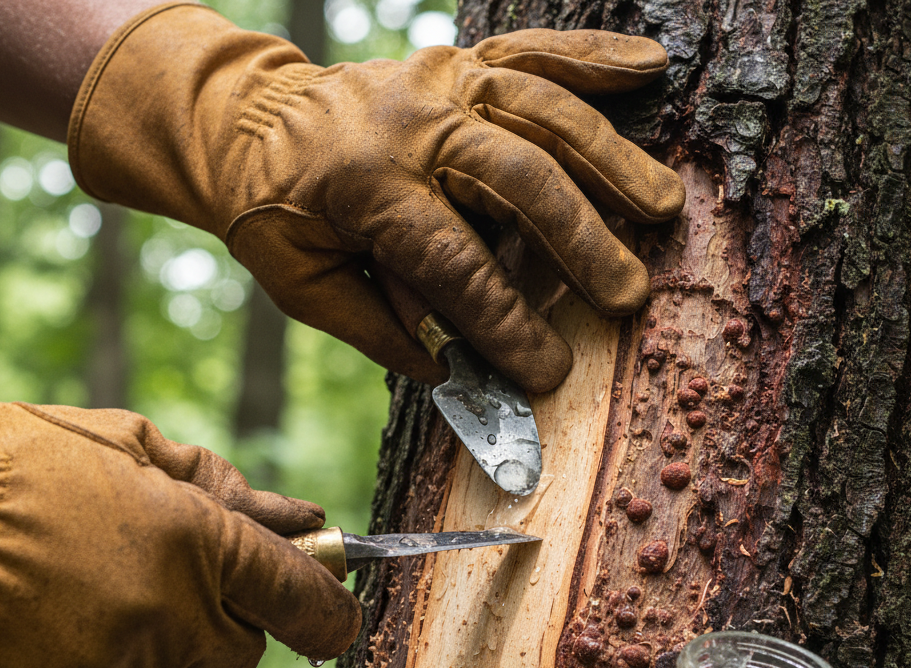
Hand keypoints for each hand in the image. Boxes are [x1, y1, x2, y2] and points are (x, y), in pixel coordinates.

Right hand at [0, 385, 360, 667]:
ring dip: (151, 651)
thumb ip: (235, 493)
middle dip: (220, 626)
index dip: (331, 611)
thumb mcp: (142, 450)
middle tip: (171, 582)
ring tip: (91, 593)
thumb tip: (306, 519)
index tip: (335, 613)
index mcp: (204, 545)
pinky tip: (56, 628)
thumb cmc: (32, 461)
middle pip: (241, 659)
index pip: (306, 603)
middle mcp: (173, 619)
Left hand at [70, 5, 684, 391]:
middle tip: (627, 297)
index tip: (549, 372)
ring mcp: (443, 81)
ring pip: (544, 112)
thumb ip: (376, 330)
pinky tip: (652, 65)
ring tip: (663, 208)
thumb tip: (449, 372)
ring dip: (611, 159)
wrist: (247, 121)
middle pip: (518, 180)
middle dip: (580, 243)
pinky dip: (595, 58)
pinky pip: (536, 52)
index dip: (506, 324)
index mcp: (367, 186)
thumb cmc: (276, 214)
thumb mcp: (302, 286)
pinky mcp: (460, 61)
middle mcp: (414, 124)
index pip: (455, 265)